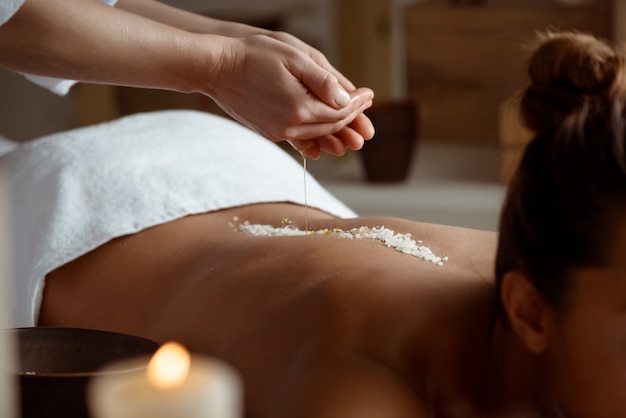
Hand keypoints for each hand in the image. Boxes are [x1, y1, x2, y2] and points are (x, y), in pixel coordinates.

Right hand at [204, 34, 373, 157]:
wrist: (216, 68)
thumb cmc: (253, 56)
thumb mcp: (294, 58)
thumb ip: (324, 81)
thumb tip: (348, 99)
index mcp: (300, 108)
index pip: (341, 112)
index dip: (358, 104)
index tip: (370, 94)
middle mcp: (290, 126)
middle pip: (331, 126)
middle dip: (351, 115)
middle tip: (365, 102)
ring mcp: (277, 132)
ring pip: (317, 132)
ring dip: (336, 124)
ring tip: (350, 113)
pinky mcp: (269, 131)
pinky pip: (300, 135)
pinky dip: (317, 130)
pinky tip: (323, 124)